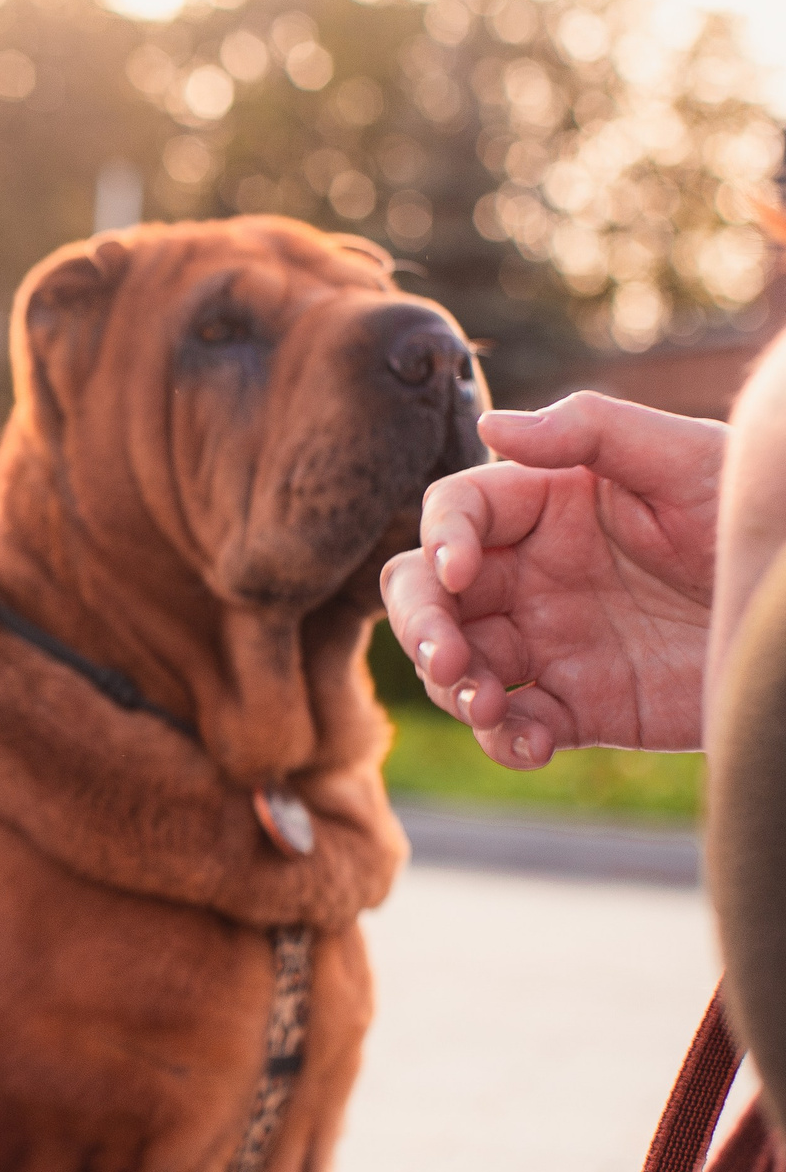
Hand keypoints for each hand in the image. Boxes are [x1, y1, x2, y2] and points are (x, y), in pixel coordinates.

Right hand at [380, 392, 724, 767]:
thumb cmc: (752, 517)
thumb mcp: (683, 458)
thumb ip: (591, 429)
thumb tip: (489, 426)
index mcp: (544, 507)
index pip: (455, 513)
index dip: (440, 539)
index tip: (458, 572)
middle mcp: (530, 575)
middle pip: (428, 594)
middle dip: (420, 625)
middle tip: (445, 659)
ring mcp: (548, 643)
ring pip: (456, 665)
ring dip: (452, 690)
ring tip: (489, 706)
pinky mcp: (577, 705)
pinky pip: (515, 726)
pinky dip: (505, 742)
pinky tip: (531, 746)